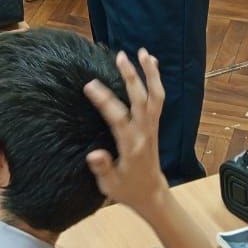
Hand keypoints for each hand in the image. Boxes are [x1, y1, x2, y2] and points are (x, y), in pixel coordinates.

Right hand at [83, 48, 168, 217]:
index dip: (104, 101)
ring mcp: (152, 127)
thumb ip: (103, 168)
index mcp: (131, 146)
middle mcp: (144, 133)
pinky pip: (158, 99)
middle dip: (132, 78)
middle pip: (141, 101)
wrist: (152, 194)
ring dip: (150, 74)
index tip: (89, 85)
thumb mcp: (110, 185)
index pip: (118, 118)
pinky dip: (155, 80)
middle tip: (120, 57)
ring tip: (143, 53)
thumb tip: (94, 155)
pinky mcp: (155, 124)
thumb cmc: (128, 189)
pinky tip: (151, 63)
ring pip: (156, 96)